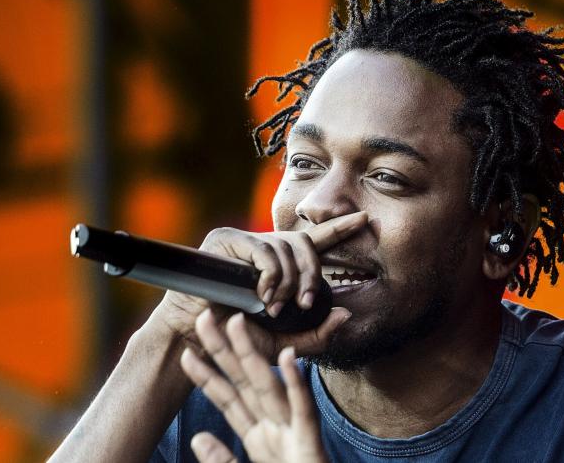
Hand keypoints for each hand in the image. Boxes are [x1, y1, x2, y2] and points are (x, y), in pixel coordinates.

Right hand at [149, 211, 367, 349]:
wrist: (198, 342)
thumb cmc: (238, 341)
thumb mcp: (285, 343)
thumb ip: (317, 335)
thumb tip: (347, 314)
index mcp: (281, 265)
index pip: (314, 240)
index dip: (339, 229)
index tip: (365, 220)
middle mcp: (265, 248)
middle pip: (305, 243)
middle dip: (313, 272)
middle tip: (308, 302)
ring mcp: (244, 241)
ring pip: (285, 247)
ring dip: (288, 281)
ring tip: (276, 307)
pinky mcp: (225, 241)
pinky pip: (262, 251)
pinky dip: (269, 275)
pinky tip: (262, 295)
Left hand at [180, 310, 327, 462]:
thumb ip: (222, 460)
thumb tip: (199, 438)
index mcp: (259, 437)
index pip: (227, 400)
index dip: (206, 376)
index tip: (186, 353)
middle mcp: (274, 428)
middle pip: (244, 383)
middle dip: (223, 351)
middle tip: (204, 318)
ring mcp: (293, 433)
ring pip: (269, 388)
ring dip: (254, 355)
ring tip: (237, 324)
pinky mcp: (310, 442)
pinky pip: (302, 409)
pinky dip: (294, 384)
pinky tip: (285, 358)